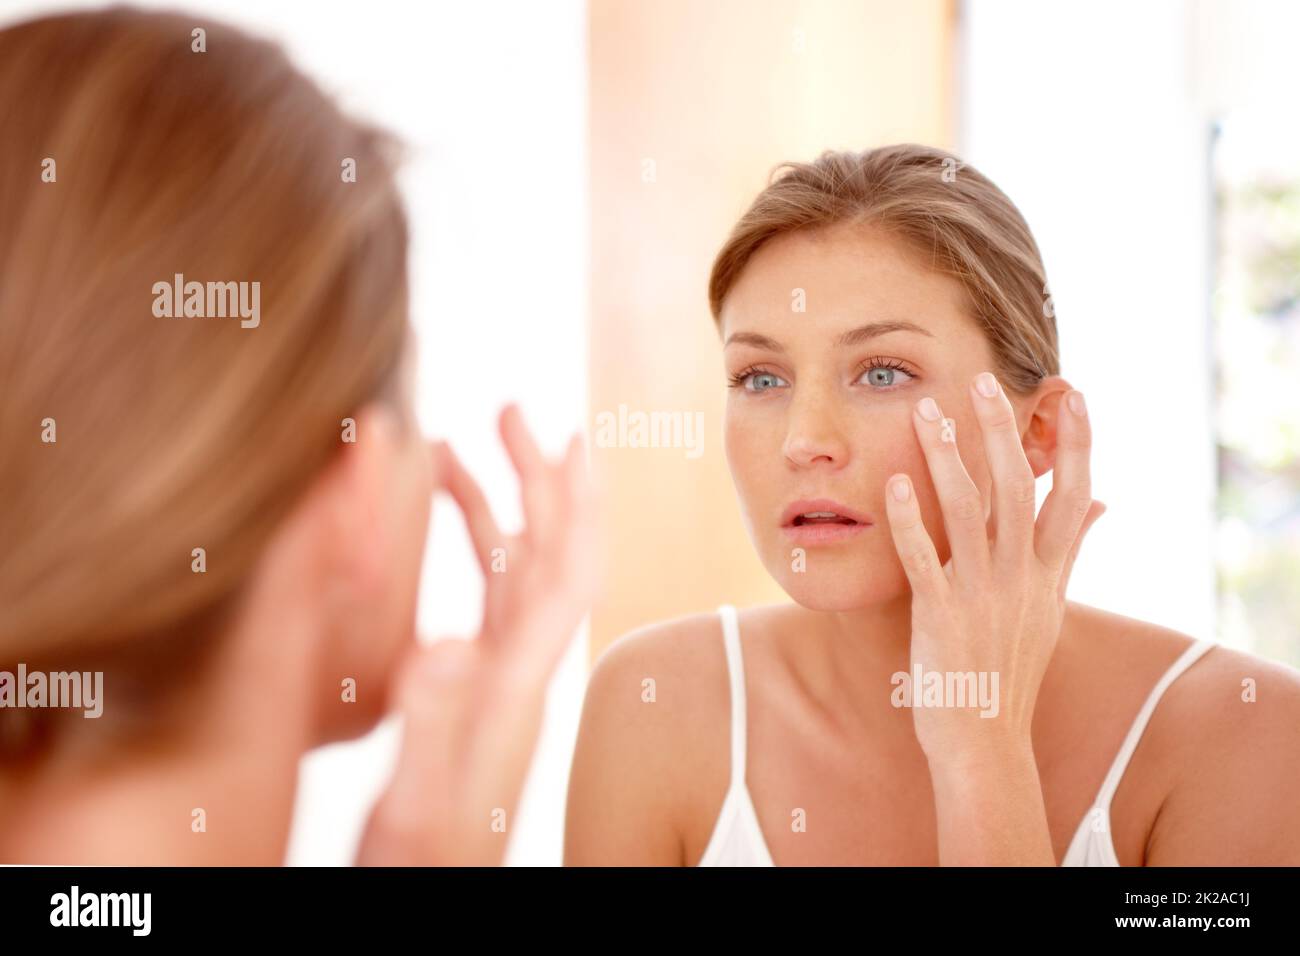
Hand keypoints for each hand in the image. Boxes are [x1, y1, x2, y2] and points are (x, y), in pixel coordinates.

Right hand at [356, 404, 598, 864]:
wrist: (433, 892)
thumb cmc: (426, 861)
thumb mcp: (421, 801)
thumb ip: (434, 724)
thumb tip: (446, 643)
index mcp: (516, 686)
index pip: (566, 576)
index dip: (577, 505)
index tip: (574, 438)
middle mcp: (518, 671)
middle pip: (546, 554)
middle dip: (537, 477)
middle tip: (510, 409)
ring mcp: (497, 678)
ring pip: (510, 569)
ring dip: (494, 503)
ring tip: (451, 449)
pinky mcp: (472, 689)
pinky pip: (481, 599)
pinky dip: (466, 550)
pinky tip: (434, 528)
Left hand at [883, 372, 1104, 770]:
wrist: (987, 738)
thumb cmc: (1011, 668)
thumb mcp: (1050, 606)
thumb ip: (1070, 550)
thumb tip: (1102, 504)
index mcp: (1049, 572)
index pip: (1072, 493)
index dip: (1075, 442)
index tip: (1071, 392)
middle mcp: (1022, 577)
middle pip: (1018, 489)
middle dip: (1003, 432)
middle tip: (985, 380)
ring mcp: (982, 595)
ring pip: (969, 513)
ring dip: (948, 460)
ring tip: (928, 413)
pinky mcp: (941, 615)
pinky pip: (923, 558)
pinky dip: (909, 520)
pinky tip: (894, 484)